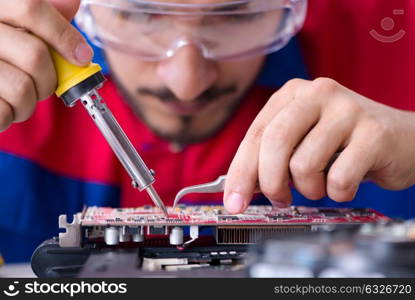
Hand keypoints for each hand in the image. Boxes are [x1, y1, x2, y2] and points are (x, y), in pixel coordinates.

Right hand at [0, 0, 92, 130]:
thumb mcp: (11, 23)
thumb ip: (42, 14)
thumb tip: (71, 2)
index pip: (31, 8)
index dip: (63, 35)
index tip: (82, 56)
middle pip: (35, 55)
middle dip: (50, 79)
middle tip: (43, 85)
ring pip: (22, 88)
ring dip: (30, 103)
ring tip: (20, 98)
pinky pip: (3, 112)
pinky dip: (10, 115)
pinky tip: (2, 106)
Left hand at [224, 78, 414, 212]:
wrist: (403, 140)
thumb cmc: (344, 144)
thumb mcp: (302, 141)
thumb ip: (272, 157)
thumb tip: (241, 188)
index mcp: (292, 94)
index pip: (255, 134)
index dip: (241, 172)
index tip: (233, 202)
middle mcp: (317, 94)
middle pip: (274, 143)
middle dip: (269, 182)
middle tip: (279, 200)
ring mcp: (347, 110)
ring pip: (303, 164)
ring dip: (309, 189)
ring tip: (321, 185)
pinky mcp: (374, 132)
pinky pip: (339, 178)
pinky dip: (337, 193)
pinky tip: (344, 184)